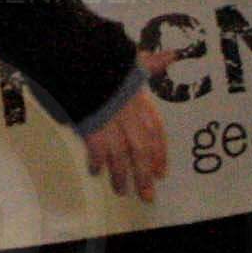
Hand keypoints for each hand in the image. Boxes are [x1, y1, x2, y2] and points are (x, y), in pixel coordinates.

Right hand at [83, 48, 177, 203]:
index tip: (161, 173)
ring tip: (120, 191)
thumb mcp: (132, 59)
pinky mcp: (90, 128)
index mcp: (141, 101)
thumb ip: (151, 63)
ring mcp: (110, 124)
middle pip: (141, 152)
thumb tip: (171, 56)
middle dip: (144, 175)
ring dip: (120, 176)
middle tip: (147, 196)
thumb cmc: (105, 60)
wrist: (79, 60)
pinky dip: (97, 162)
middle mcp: (130, 117)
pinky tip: (95, 171)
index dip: (160, 154)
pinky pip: (96, 150)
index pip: (156, 132)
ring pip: (120, 156)